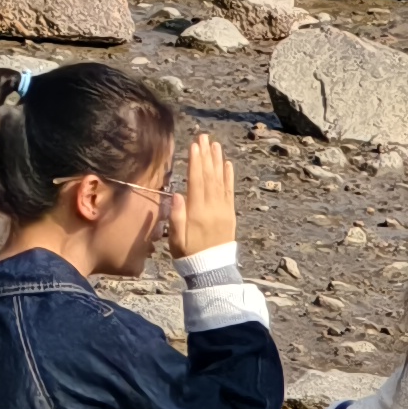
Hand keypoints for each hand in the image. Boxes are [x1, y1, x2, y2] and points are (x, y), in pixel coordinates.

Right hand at [165, 133, 236, 259]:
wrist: (213, 272)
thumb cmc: (189, 255)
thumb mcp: (176, 240)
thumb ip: (177, 217)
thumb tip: (177, 194)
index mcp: (198, 213)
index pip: (197, 181)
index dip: (196, 162)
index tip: (194, 145)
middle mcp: (213, 209)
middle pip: (210, 176)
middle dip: (206, 155)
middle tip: (204, 137)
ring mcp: (224, 211)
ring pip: (221, 181)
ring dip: (218, 161)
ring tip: (215, 145)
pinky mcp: (230, 215)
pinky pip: (230, 192)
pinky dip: (229, 177)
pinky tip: (227, 165)